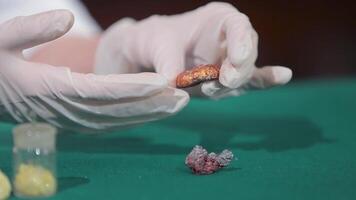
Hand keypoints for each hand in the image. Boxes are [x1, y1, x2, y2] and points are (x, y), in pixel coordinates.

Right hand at [0, 10, 188, 131]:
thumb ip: (30, 29)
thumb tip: (65, 18)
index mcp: (50, 88)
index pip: (100, 89)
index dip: (134, 87)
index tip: (163, 82)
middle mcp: (66, 109)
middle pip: (117, 109)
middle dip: (152, 104)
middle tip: (184, 97)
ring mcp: (72, 119)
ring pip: (117, 119)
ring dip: (148, 114)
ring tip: (177, 105)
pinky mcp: (76, 121)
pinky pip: (109, 122)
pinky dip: (134, 118)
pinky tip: (153, 112)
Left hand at [95, 2, 291, 98]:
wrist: (155, 55)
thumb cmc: (157, 40)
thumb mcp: (156, 44)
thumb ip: (167, 62)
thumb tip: (175, 83)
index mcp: (218, 19)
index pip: (237, 27)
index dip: (242, 43)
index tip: (235, 61)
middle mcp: (232, 38)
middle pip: (247, 52)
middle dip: (237, 69)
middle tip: (222, 81)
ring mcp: (234, 60)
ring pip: (245, 73)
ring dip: (231, 85)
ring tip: (209, 89)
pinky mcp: (231, 80)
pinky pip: (251, 82)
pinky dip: (264, 82)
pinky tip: (282, 77)